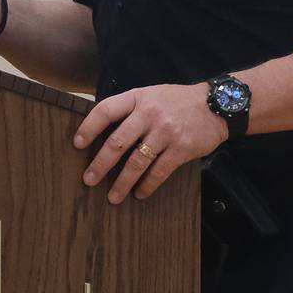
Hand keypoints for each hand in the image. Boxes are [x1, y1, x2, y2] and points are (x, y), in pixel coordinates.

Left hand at [73, 84, 227, 203]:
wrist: (216, 105)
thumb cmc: (178, 101)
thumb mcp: (152, 94)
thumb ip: (132, 108)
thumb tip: (104, 131)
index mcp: (138, 98)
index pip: (106, 110)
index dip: (89, 127)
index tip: (77, 144)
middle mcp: (150, 113)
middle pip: (117, 142)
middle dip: (100, 164)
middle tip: (89, 179)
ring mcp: (165, 131)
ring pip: (136, 162)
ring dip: (122, 182)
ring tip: (113, 197)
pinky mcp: (181, 148)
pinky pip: (159, 171)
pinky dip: (147, 185)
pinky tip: (140, 193)